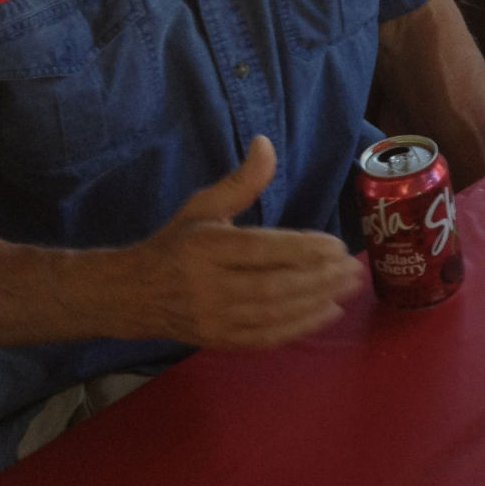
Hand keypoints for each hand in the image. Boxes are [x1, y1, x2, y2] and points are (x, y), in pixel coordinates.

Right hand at [113, 137, 364, 348]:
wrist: (131, 295)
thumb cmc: (175, 245)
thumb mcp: (202, 207)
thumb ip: (241, 181)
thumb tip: (266, 143)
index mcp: (204, 249)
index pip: (259, 250)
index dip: (301, 249)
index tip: (336, 245)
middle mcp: (208, 287)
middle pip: (272, 286)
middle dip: (319, 278)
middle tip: (353, 267)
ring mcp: (213, 319)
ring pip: (273, 314)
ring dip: (317, 301)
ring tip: (350, 286)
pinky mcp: (219, 342)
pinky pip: (265, 338)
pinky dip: (300, 327)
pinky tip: (328, 312)